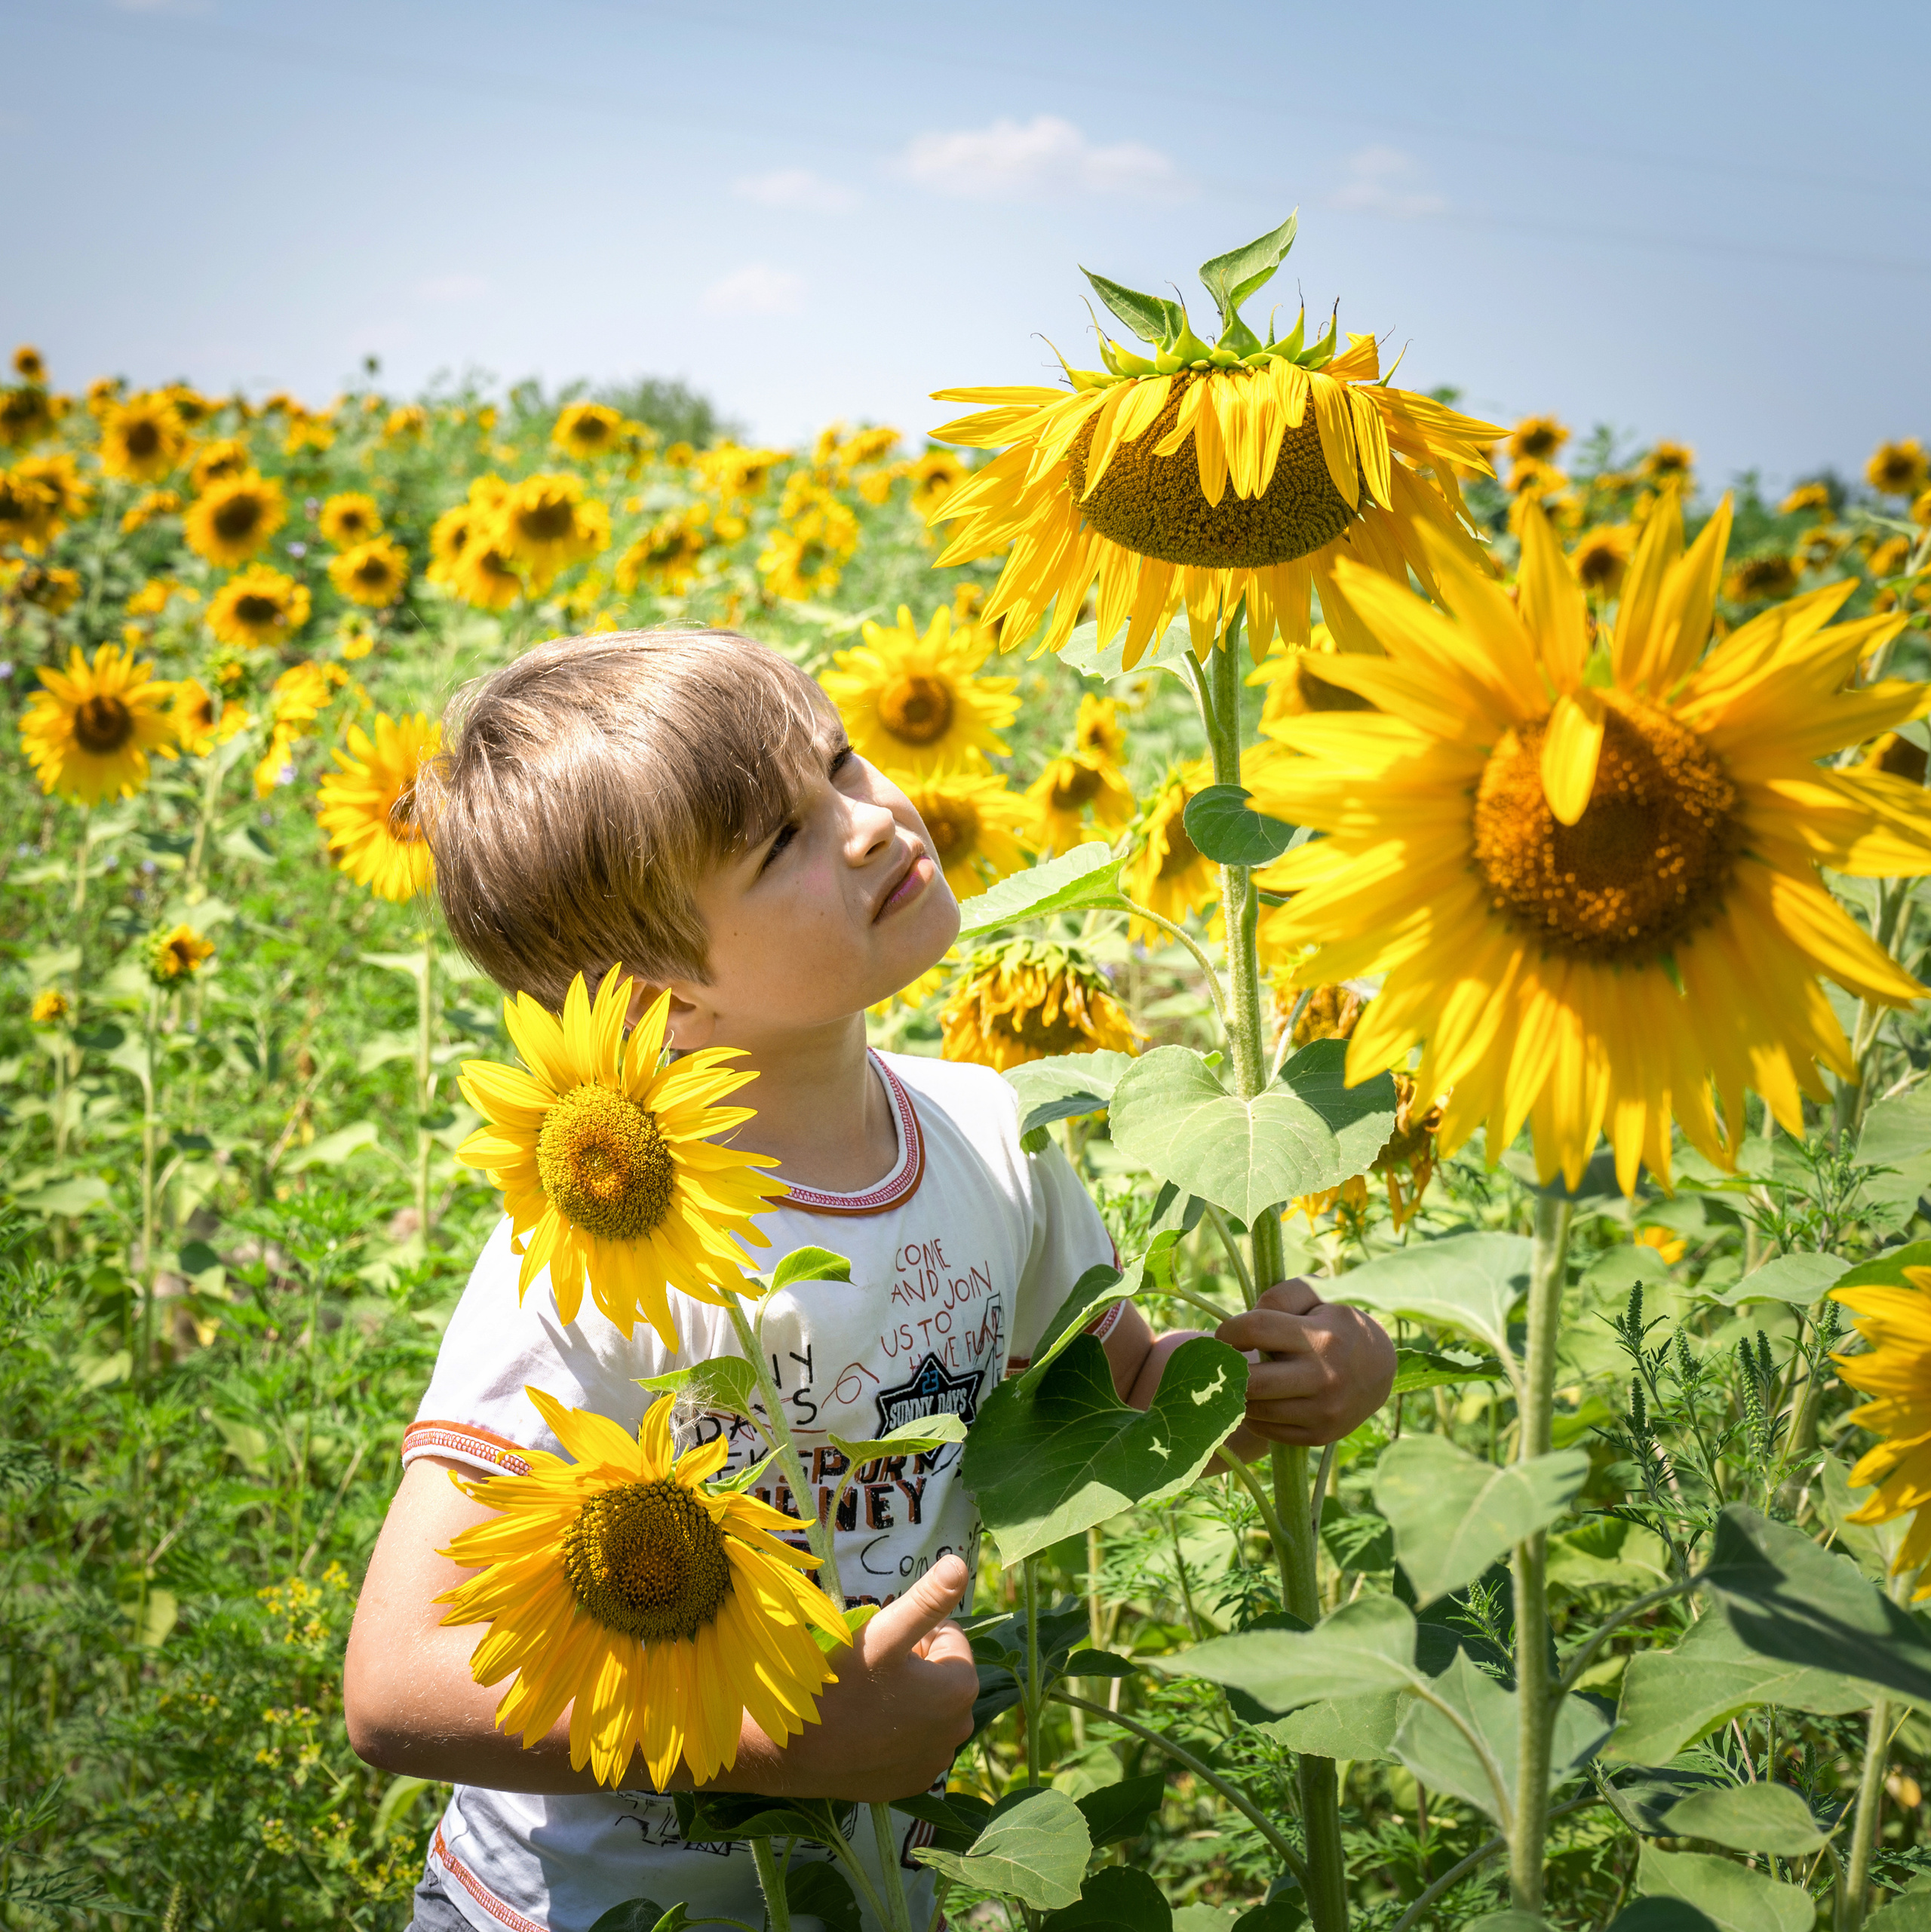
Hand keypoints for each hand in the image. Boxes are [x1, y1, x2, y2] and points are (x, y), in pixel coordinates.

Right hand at [727, 1554, 977, 1800]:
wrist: (794, 1749)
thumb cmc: (841, 1683)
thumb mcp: (885, 1632)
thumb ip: (927, 1599)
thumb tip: (960, 1564)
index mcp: (961, 1689)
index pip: (950, 1638)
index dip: (917, 1633)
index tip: (884, 1645)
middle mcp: (960, 1730)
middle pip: (942, 1676)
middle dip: (915, 1667)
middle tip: (872, 1670)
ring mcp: (936, 1762)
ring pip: (929, 1709)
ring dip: (907, 1699)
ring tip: (866, 1698)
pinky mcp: (913, 1784)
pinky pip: (915, 1744)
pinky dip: (898, 1733)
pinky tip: (866, 1730)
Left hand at [1215, 1279, 1395, 1446]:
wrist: (1379, 1368)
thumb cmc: (1336, 1323)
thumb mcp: (1318, 1295)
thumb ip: (1281, 1296)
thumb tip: (1246, 1318)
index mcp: (1321, 1336)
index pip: (1256, 1330)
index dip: (1229, 1330)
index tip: (1225, 1333)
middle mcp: (1324, 1376)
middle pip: (1251, 1380)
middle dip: (1229, 1370)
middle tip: (1225, 1362)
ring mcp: (1323, 1411)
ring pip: (1255, 1409)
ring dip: (1238, 1394)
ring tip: (1241, 1379)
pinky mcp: (1320, 1435)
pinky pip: (1267, 1431)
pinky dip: (1253, 1416)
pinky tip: (1258, 1399)